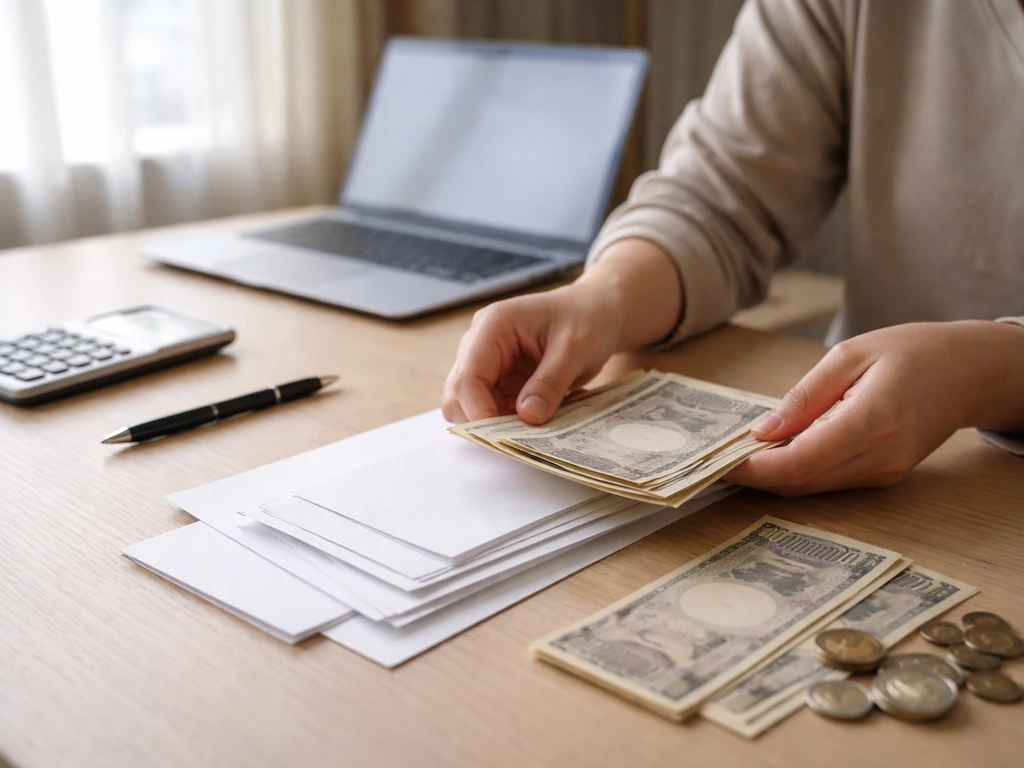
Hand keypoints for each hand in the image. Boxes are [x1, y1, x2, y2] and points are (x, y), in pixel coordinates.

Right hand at [443, 238, 683, 424]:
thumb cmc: (586, 317)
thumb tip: (528, 416)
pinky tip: (548, 411)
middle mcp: (480, 345)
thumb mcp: (575, 348)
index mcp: (492, 327)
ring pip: (475, 409)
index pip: (467, 378)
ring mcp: (489, 365)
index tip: (506, 437)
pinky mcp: (501, 382)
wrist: (597, 312)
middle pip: (460, 397)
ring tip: (544, 418)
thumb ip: (550, 382)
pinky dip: (518, 422)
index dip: (479, 412)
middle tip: (525, 436)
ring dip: (504, 424)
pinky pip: (498, 412)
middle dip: (487, 422)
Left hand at [724, 320, 1023, 495]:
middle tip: (714, 460)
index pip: (800, 461)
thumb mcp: (850, 354)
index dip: (753, 469)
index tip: (717, 462)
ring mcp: (884, 472)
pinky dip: (798, 471)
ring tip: (737, 455)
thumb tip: (763, 430)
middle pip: (802, 481)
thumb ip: (805, 395)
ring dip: (773, 476)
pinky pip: (830, 481)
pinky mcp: (884, 476)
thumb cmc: (911, 351)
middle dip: (754, 476)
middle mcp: (880, 456)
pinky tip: (775, 453)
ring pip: (813, 487)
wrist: (969, 372)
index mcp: (872, 420)